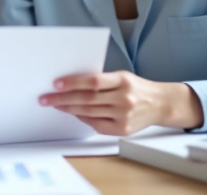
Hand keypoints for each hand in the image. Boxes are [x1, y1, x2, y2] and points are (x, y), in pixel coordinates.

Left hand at [39, 71, 202, 134]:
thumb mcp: (122, 77)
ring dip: (69, 109)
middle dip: (63, 99)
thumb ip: (101, 81)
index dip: (73, 82)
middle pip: (88, 99)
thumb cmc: (136, 87)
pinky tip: (73, 113)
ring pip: (89, 113)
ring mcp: (123, 116)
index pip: (93, 81)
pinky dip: (82, 118)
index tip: (56, 83)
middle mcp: (124, 99)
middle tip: (46, 98)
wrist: (160, 103)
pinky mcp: (122, 130)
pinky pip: (96, 125)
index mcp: (123, 81)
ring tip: (55, 105)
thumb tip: (71, 84)